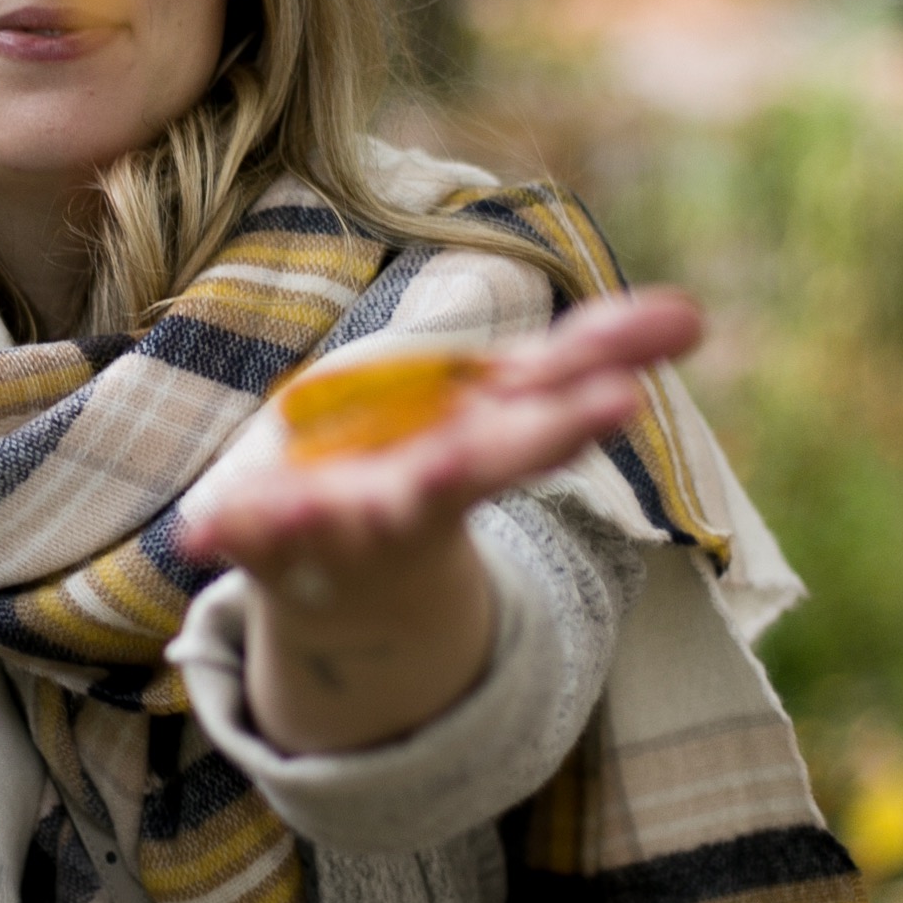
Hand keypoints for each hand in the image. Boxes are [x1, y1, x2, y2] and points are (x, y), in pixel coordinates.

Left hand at [179, 288, 702, 756]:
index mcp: (477, 459)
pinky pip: (248, 536)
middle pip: (462, 477)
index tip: (626, 397)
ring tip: (314, 502)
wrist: (356, 588)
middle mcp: (418, 498)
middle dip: (489, 456)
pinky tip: (203, 532)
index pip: (537, 434)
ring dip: (339, 512)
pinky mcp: (270, 537)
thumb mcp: (511, 406)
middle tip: (498, 445)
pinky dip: (229, 535)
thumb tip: (700, 315)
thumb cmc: (442, 470)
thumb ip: (594, 355)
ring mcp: (343, 523)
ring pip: (351, 518)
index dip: (576, 416)